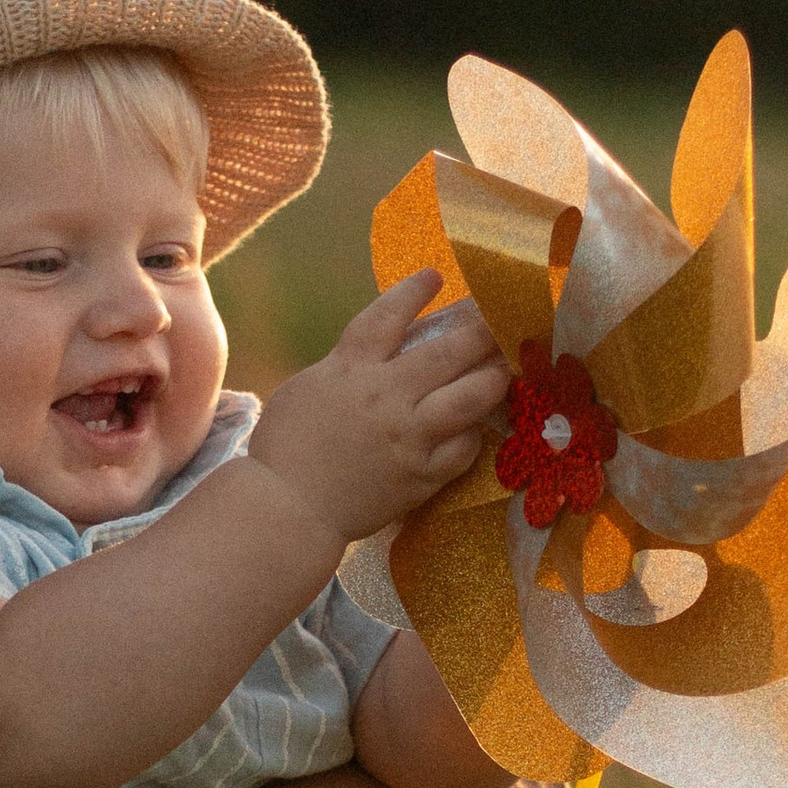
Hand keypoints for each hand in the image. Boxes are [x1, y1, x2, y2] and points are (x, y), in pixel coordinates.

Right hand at [250, 273, 508, 553]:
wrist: (286, 511)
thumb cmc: (284, 449)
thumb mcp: (306, 389)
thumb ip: (345, 365)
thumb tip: (379, 349)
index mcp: (350, 369)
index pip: (388, 316)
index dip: (414, 292)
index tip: (434, 276)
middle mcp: (386, 396)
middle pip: (449, 350)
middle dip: (481, 328)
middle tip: (500, 318)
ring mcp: (408, 436)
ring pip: (470, 397)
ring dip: (494, 377)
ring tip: (503, 369)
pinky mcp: (421, 475)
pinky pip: (462, 449)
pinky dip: (470, 435)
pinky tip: (473, 427)